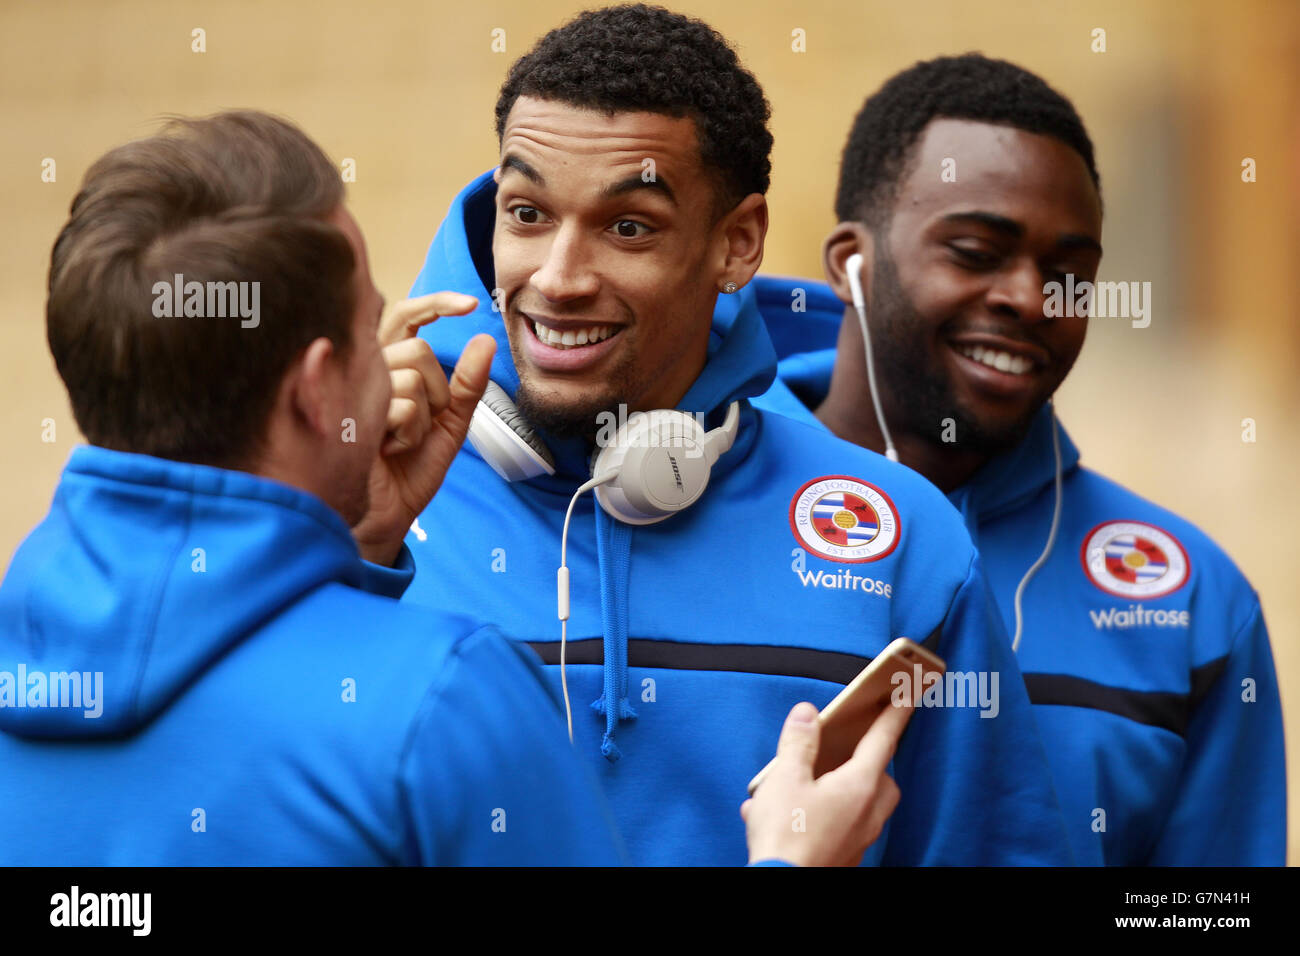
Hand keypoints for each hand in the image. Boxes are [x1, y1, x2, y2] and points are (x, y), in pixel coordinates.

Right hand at [351, 292, 495, 565]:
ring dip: (421, 420)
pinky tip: (388, 451)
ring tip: (399, 443)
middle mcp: (366, 371)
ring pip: (411, 380)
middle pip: (419, 352)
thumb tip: (485, 340)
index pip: (407, 317)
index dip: (436, 304)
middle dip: (437, 393)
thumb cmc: (412, 469)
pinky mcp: (347, 414)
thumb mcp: (451, 423)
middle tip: (420, 427)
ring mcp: (353, 391)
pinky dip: (408, 435)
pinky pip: (401, 407)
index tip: (469, 304)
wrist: (389, 513)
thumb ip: (468, 384)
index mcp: (390, 366)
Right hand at [740, 699, 910, 865]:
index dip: (895, 713)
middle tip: (854, 744)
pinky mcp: (847, 854)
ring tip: (813, 781)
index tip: (908, 695)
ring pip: (867, 802)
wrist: (783, 884)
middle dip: (872, 757)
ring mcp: (860, 836)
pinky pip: (845, 823)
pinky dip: (829, 811)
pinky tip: (797, 813)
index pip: (883, 739)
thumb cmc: (787, 837)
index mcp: (859, 785)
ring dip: (850, 786)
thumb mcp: (784, 779)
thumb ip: (798, 743)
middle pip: (882, 776)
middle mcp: (868, 811)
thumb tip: (807, 714)